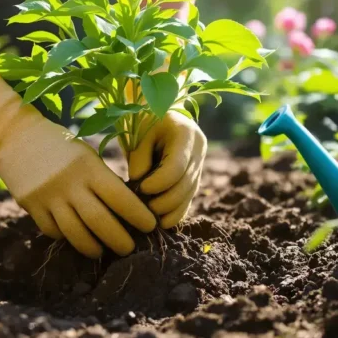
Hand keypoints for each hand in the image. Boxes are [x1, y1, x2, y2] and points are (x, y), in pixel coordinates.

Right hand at [0, 73, 156, 257]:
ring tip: (103, 251)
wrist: (16, 135)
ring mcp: (48, 196)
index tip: (150, 226)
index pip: (120, 197)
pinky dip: (67, 238)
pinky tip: (76, 238)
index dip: (138, 215)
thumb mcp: (86, 156)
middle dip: (120, 240)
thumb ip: (103, 181)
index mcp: (89, 167)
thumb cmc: (61, 146)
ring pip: (75, 234)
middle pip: (100, 222)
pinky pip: (53, 231)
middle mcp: (69, 183)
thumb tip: (128, 211)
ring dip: (93, 247)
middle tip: (130, 248)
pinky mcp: (31, 205)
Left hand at [127, 110, 206, 228]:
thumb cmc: (143, 120)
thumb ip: (139, 157)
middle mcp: (198, 149)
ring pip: (189, 194)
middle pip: (186, 183)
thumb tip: (139, 183)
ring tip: (150, 218)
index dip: (160, 182)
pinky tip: (163, 222)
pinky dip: (176, 212)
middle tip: (143, 210)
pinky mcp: (194, 175)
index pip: (177, 166)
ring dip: (170, 210)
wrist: (156, 115)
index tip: (140, 188)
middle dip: (165, 201)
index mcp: (186, 133)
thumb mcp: (138, 132)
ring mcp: (199, 163)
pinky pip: (189, 198)